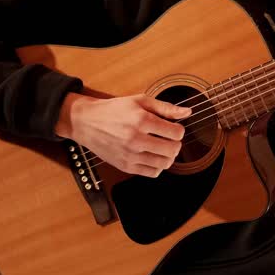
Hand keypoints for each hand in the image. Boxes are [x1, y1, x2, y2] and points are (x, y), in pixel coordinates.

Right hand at [54, 93, 191, 177]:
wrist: (87, 122)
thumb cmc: (114, 110)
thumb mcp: (140, 101)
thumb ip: (165, 108)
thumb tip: (187, 112)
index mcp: (142, 120)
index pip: (176, 133)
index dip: (179, 130)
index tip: (173, 129)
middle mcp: (136, 139)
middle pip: (172, 150)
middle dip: (176, 144)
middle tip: (170, 139)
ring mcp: (130, 155)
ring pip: (164, 163)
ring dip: (168, 157)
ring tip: (162, 148)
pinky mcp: (125, 166)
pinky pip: (152, 173)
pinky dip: (157, 167)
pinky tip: (152, 156)